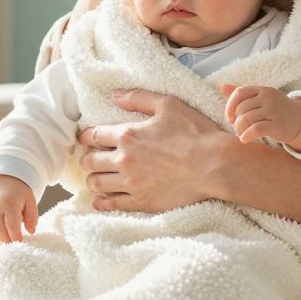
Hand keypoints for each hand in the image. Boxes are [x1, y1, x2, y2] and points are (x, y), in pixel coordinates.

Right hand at [0, 176, 38, 244]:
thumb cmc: (19, 193)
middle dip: (7, 242)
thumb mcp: (30, 201)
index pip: (11, 226)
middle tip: (14, 248)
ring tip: (6, 246)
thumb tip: (31, 232)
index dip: (16, 238)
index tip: (22, 245)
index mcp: (9, 204)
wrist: (3, 181)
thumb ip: (32, 217)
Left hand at [75, 88, 232, 212]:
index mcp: (127, 135)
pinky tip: (100, 200)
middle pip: (90, 161)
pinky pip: (112, 204)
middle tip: (90, 158)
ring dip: (92, 179)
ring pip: (96, 183)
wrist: (214, 165)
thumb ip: (138, 98)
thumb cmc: (194, 133)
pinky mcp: (142, 201)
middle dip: (87, 158)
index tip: (86, 138)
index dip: (85, 136)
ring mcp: (131, 183)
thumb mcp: (168, 105)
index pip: (93, 136)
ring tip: (96, 177)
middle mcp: (124, 160)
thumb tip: (114, 95)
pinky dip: (101, 202)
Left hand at [221, 83, 300, 151]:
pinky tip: (245, 139)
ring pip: (246, 119)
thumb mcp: (260, 98)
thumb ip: (242, 94)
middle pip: (241, 108)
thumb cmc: (274, 109)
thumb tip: (222, 87)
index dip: (230, 105)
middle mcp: (268, 98)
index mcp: (262, 90)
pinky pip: (255, 129)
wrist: (299, 120)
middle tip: (238, 128)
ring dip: (239, 129)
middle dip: (235, 121)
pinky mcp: (277, 125)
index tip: (229, 117)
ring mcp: (273, 111)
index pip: (239, 93)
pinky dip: (246, 135)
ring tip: (241, 134)